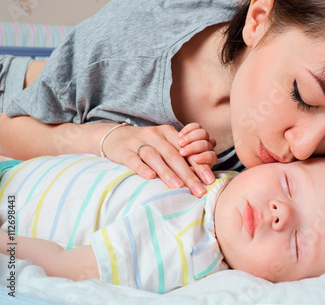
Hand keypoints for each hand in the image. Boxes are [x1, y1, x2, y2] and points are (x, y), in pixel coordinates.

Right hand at [101, 123, 216, 196]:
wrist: (114, 136)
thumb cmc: (146, 144)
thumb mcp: (163, 142)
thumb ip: (181, 152)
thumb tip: (204, 167)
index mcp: (167, 132)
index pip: (186, 150)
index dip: (199, 165)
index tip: (210, 180)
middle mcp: (154, 135)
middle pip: (173, 155)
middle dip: (188, 174)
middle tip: (199, 190)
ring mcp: (138, 142)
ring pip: (155, 157)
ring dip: (167, 173)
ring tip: (179, 187)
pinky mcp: (123, 151)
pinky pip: (133, 159)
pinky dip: (142, 168)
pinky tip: (150, 177)